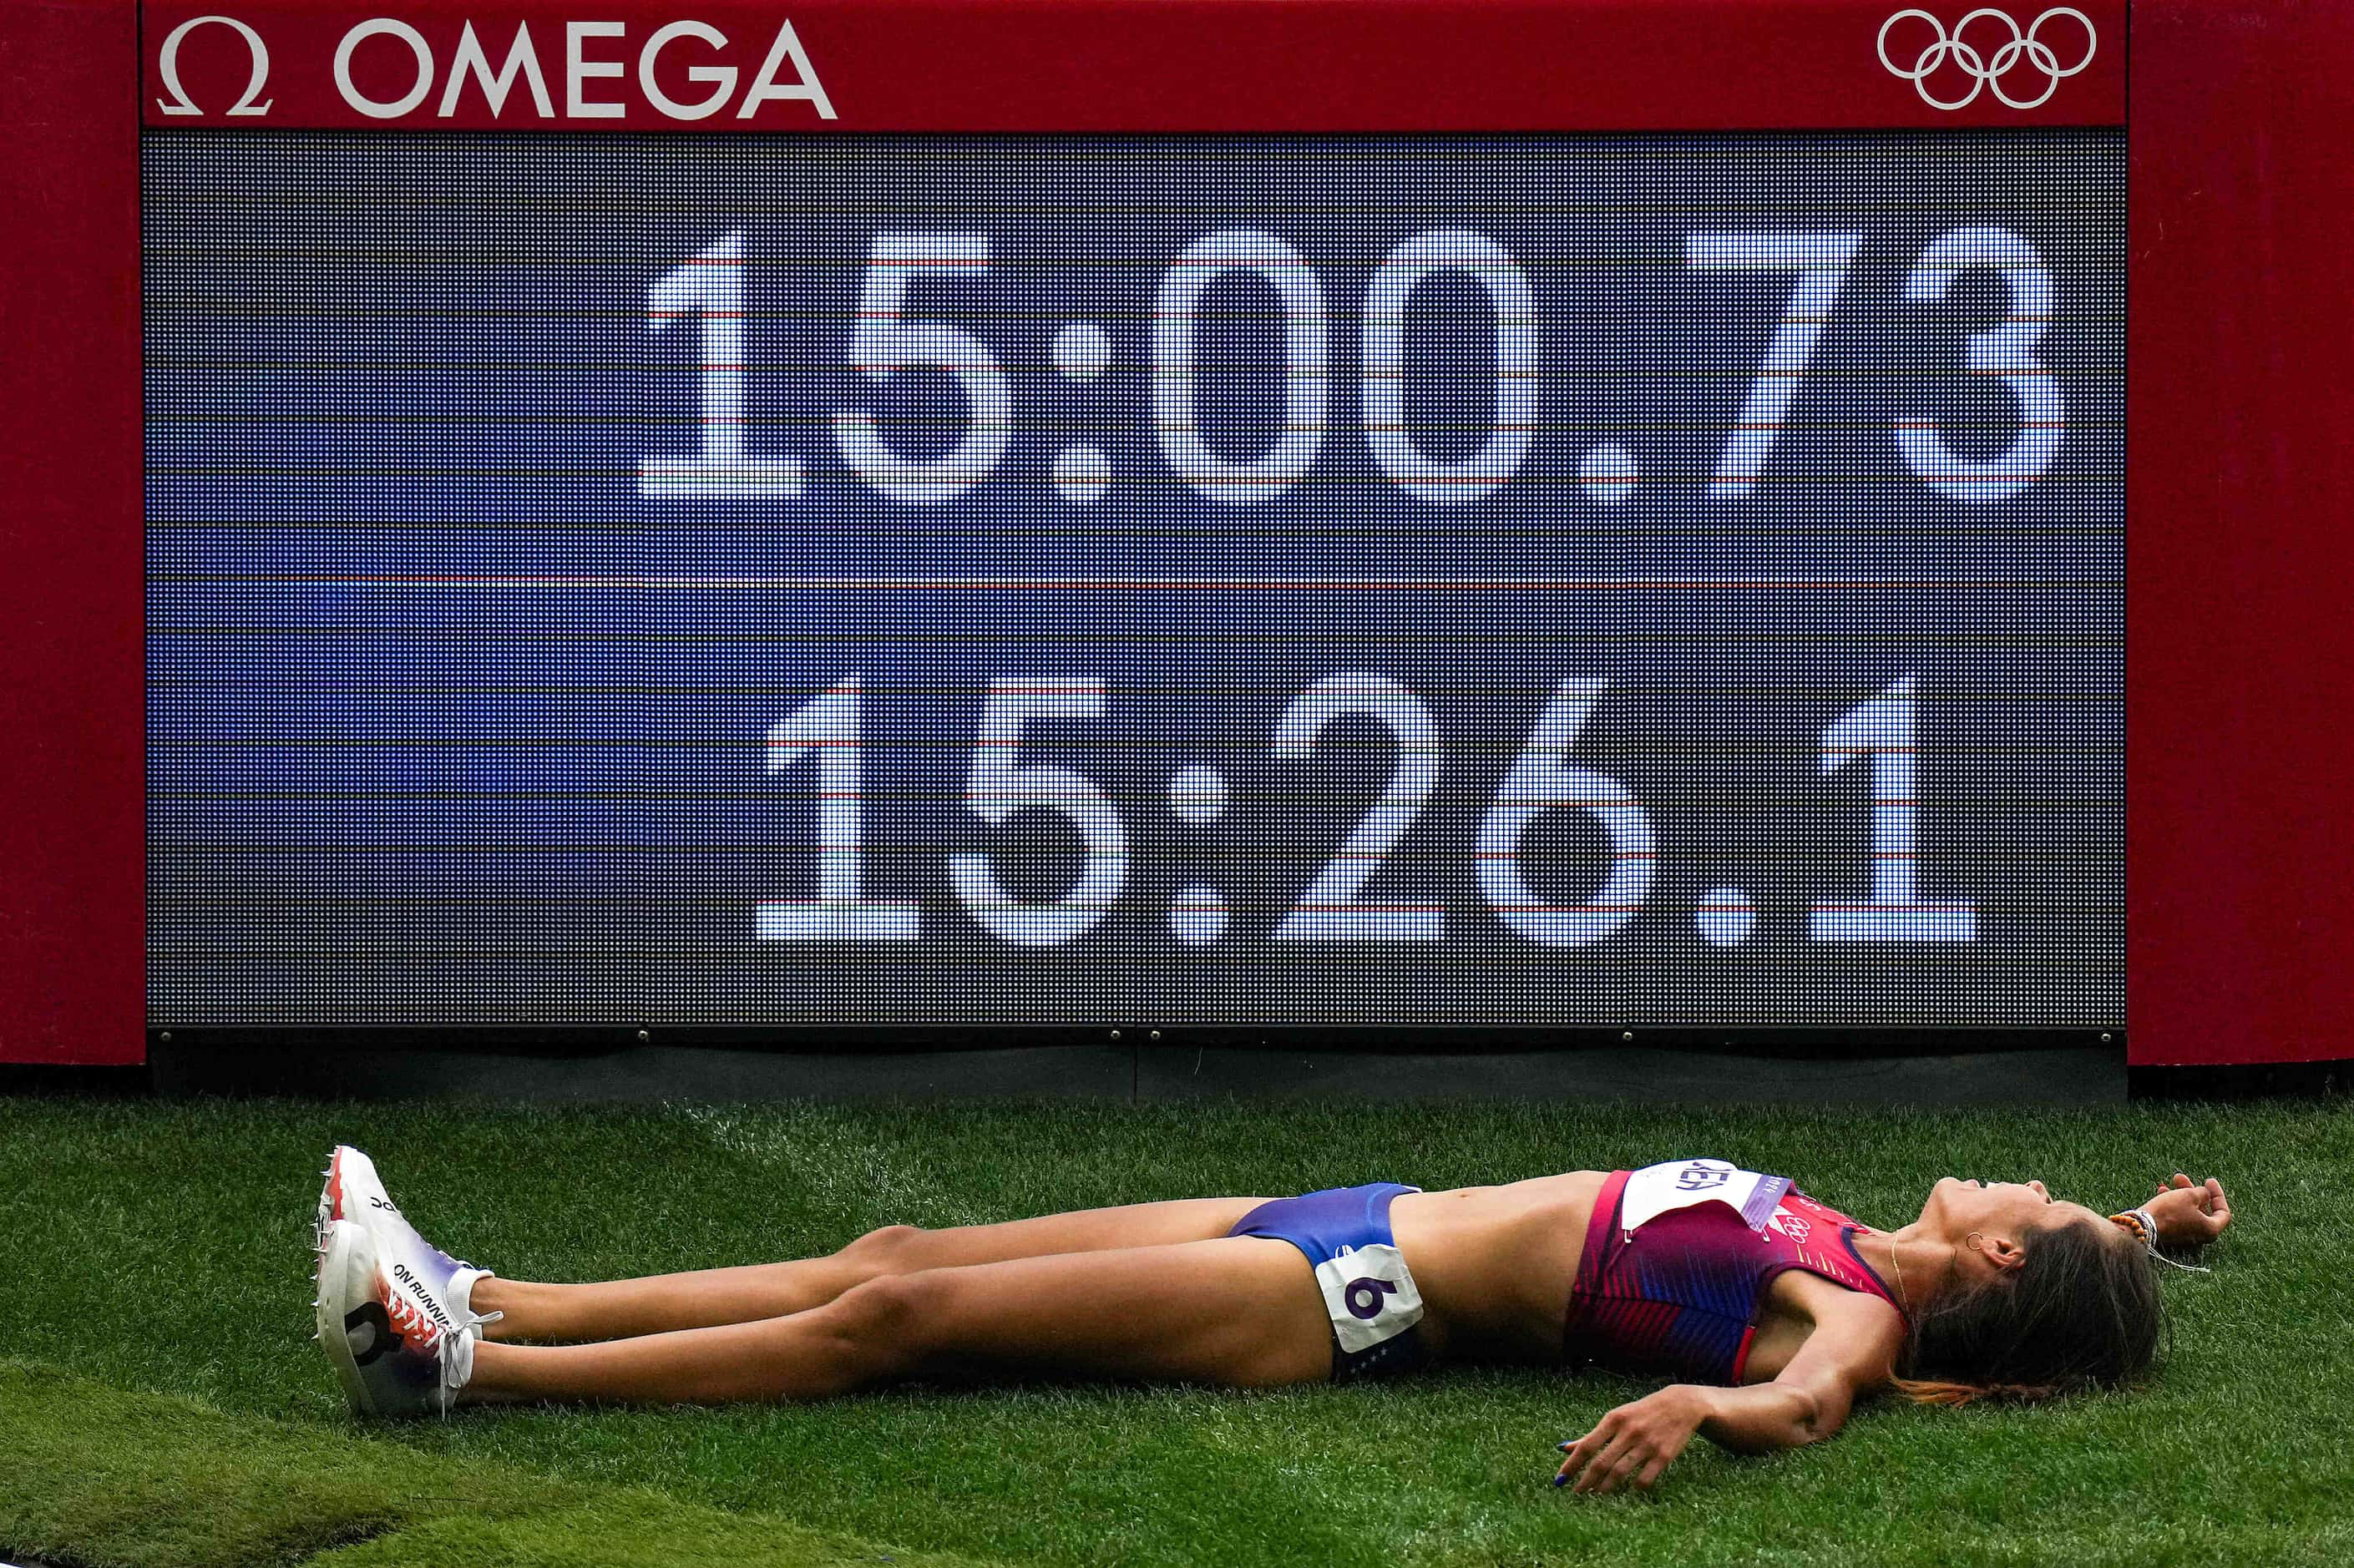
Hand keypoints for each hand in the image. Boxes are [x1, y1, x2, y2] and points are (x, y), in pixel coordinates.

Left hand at [1554, 1385, 1707, 1494]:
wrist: (1680, 1406)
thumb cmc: (1641, 1413)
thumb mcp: (1616, 1417)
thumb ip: (1592, 1435)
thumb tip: (1564, 1448)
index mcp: (1613, 1419)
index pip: (1587, 1446)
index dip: (1572, 1465)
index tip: (1560, 1479)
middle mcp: (1628, 1432)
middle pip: (1601, 1463)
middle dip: (1586, 1481)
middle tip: (1576, 1493)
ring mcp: (1646, 1445)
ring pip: (1620, 1473)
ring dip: (1605, 1488)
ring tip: (1595, 1495)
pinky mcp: (1663, 1456)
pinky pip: (1644, 1479)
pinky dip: (1633, 1488)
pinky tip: (1627, 1491)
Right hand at [2143, 1173, 2231, 1248]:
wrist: (2143, 1226)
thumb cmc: (2170, 1211)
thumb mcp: (2189, 1195)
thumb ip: (2202, 1193)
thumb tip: (2204, 1194)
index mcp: (2211, 1229)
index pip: (2223, 1212)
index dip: (2217, 1195)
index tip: (2209, 1181)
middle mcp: (2200, 1236)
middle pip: (2203, 1210)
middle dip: (2194, 1191)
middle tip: (2185, 1178)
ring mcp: (2185, 1236)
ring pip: (2188, 1212)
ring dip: (2182, 1195)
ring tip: (2172, 1180)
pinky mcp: (2171, 1235)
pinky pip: (2177, 1217)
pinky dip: (2174, 1204)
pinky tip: (2163, 1191)